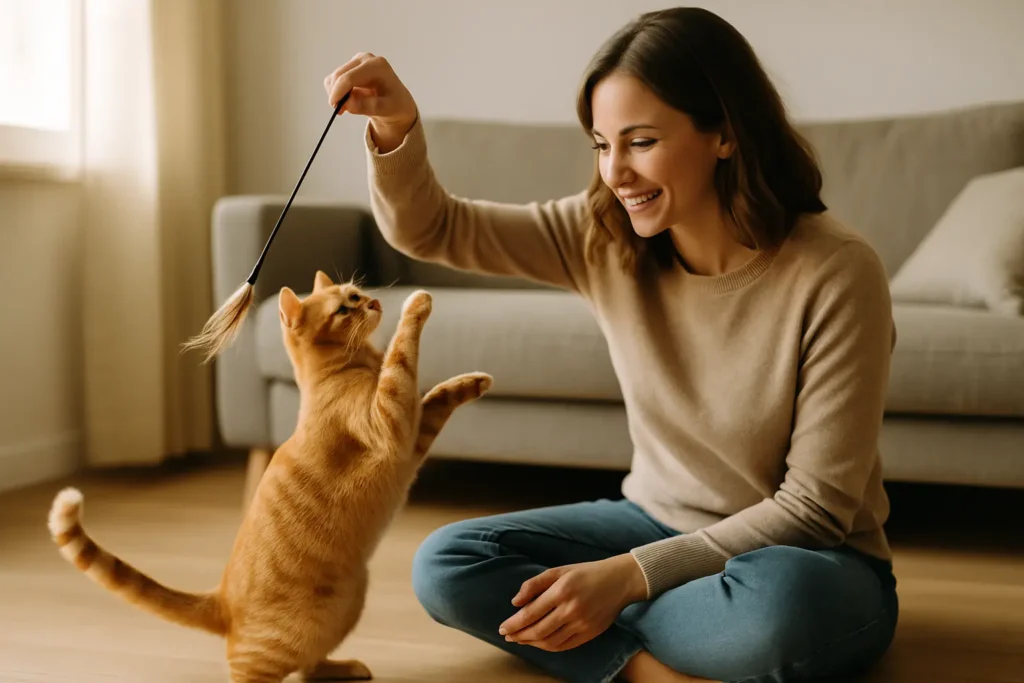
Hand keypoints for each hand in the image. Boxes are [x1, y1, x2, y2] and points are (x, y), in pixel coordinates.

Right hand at [323, 53, 417, 151]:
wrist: (397, 102)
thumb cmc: (395, 105)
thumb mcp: (386, 109)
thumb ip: (367, 107)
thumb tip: (347, 103)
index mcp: (377, 66)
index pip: (350, 77)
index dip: (339, 92)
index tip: (334, 107)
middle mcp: (366, 59)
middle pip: (339, 75)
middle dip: (336, 94)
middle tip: (340, 111)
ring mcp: (357, 61)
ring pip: (334, 77)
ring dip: (336, 94)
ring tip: (348, 107)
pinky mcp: (350, 67)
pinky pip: (334, 80)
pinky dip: (336, 92)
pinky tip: (348, 100)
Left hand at [498, 554, 648, 651]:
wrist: (620, 581)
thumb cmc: (587, 572)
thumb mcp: (559, 570)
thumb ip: (535, 584)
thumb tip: (515, 602)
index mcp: (562, 590)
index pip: (531, 613)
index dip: (514, 623)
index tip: (502, 628)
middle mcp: (571, 609)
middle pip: (538, 630)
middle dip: (519, 635)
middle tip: (508, 636)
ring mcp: (582, 624)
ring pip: (550, 641)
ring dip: (531, 643)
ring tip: (521, 639)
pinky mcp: (590, 633)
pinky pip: (564, 646)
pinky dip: (548, 646)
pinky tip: (539, 642)